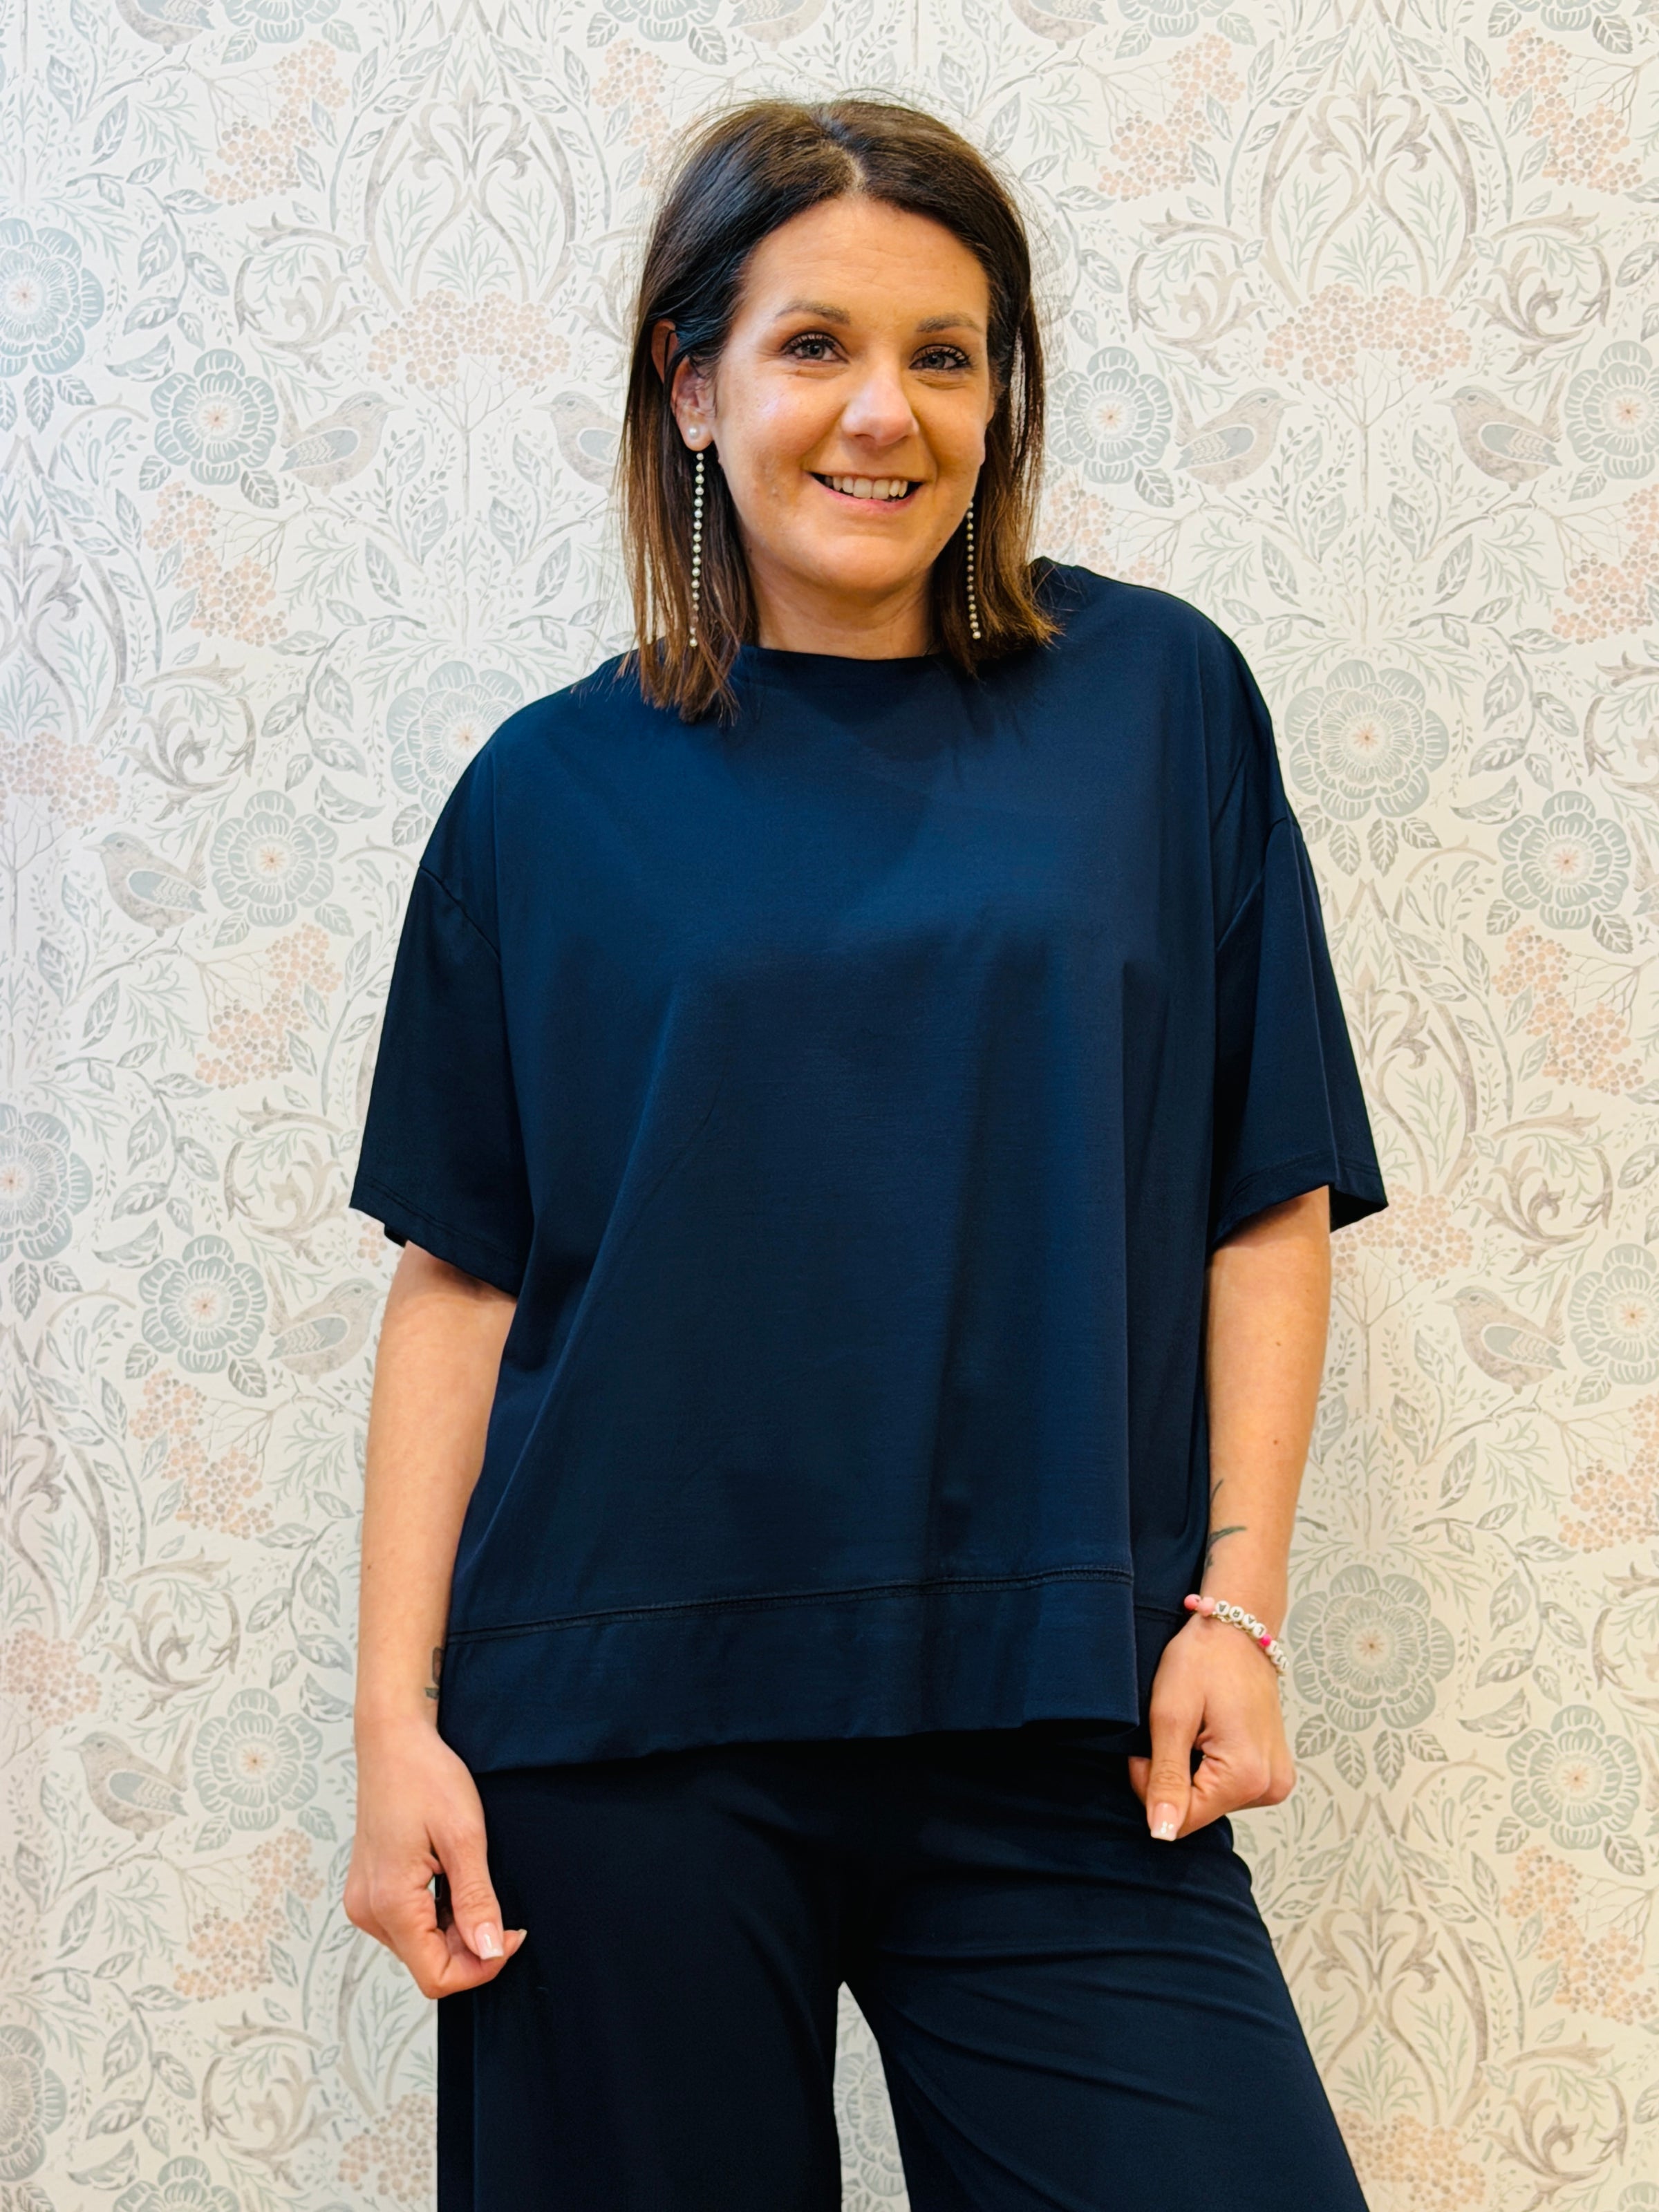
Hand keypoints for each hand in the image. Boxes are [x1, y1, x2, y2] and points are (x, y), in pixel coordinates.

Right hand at [345, 1717, 526, 1996]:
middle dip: (470, 1947)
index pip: (436, 1976)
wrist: (393, 1740)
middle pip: (427, 1965)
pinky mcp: (370, 1891)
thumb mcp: (464, 1836)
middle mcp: (368, 1911)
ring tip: (471, 1881)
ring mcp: (365, 1902)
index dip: (481, 1967)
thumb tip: (490, 1951)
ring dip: (454, 1931)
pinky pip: (408, 1925)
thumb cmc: (426, 1776)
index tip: (512, 1934)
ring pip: (419, 1947)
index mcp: (389, 1902)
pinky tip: (450, 1879)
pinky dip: (436, 1916)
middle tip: (499, 1906)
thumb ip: (476, 1900)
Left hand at [1127, 1611, 1293, 1840]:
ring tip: (1197, 1725)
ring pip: (1210, 1800)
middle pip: (1197, 1812)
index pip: (1181, 1820)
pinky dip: (1210, 1767)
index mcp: (1246, 1776)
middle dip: (1172, 1777)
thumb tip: (1161, 1833)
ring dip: (1191, 1770)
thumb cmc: (1203, 1660)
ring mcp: (1276, 1782)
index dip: (1151, 1786)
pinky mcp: (1273, 1773)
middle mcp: (1269, 1787)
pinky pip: (1228, 1787)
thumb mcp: (1171, 1715)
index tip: (1150, 1744)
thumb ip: (1166, 1779)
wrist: (1237, 1630)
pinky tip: (1212, 1733)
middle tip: (1175, 1728)